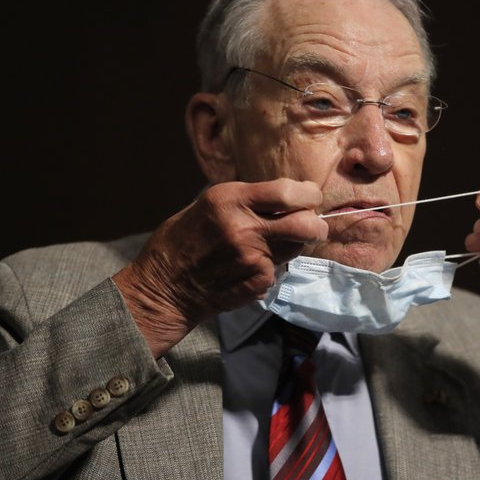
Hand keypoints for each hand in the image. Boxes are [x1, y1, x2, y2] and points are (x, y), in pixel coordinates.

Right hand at [113, 179, 327, 356]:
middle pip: (305, 223)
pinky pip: (279, 270)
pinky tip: (251, 268)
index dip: (308, 194)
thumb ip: (244, 200)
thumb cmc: (182, 241)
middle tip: (313, 224)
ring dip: (294, 244)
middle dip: (316, 224)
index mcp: (230, 199)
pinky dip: (272, 268)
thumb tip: (282, 195)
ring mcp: (252, 257)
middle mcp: (244, 227)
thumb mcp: (207, 205)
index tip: (310, 196)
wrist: (164, 287)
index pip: (288, 193)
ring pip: (296, 247)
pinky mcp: (256, 281)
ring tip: (272, 245)